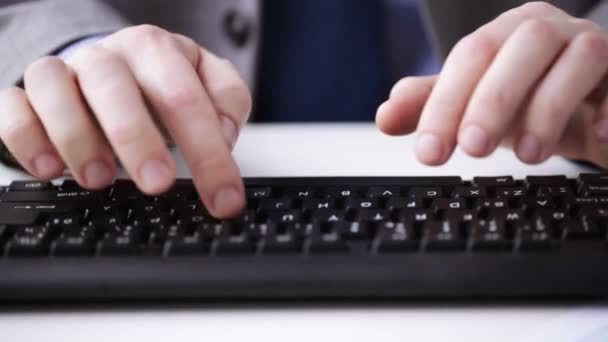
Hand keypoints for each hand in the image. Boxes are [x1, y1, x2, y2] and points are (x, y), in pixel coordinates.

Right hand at [0, 25, 251, 217]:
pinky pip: (12, 106)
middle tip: (157, 184)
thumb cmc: (158, 84)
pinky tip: (50, 169)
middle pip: (116, 88)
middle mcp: (107, 57)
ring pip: (54, 88)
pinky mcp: (26, 95)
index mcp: (156, 50)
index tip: (224, 198)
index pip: (186, 98)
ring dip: (77, 137)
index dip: (209, 153)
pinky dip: (26, 137)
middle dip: (138, 139)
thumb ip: (227, 100)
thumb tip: (226, 133)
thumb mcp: (204, 82)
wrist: (108, 68)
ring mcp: (63, 72)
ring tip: (99, 179)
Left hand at [377, 2, 607, 167]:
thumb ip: (434, 108)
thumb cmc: (528, 104)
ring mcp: (592, 45)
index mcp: (503, 35)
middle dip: (490, 101)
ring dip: (547, 109)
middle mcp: (546, 31)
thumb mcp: (477, 108)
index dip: (444, 103)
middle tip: (472, 149)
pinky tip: (593, 135)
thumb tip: (385, 116)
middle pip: (516, 50)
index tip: (428, 151)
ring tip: (529, 156)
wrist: (593, 108)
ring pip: (575, 59)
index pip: (468, 58)